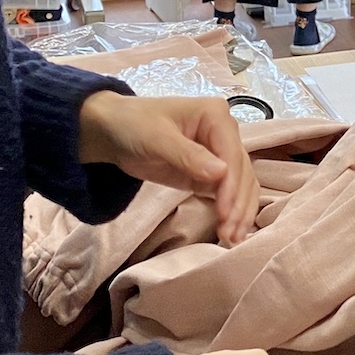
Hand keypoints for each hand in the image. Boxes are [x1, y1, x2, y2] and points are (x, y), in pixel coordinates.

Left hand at [78, 93, 258, 244]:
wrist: (112, 132)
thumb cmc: (133, 125)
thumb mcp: (156, 138)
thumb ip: (187, 155)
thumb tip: (221, 173)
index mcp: (216, 115)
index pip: (232, 153)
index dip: (232, 185)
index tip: (225, 212)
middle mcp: (224, 133)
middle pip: (242, 172)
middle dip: (238, 204)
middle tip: (229, 235)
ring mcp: (219, 154)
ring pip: (241, 185)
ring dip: (239, 212)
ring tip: (231, 239)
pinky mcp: (210, 174)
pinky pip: (228, 193)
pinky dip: (231, 211)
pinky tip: (229, 231)